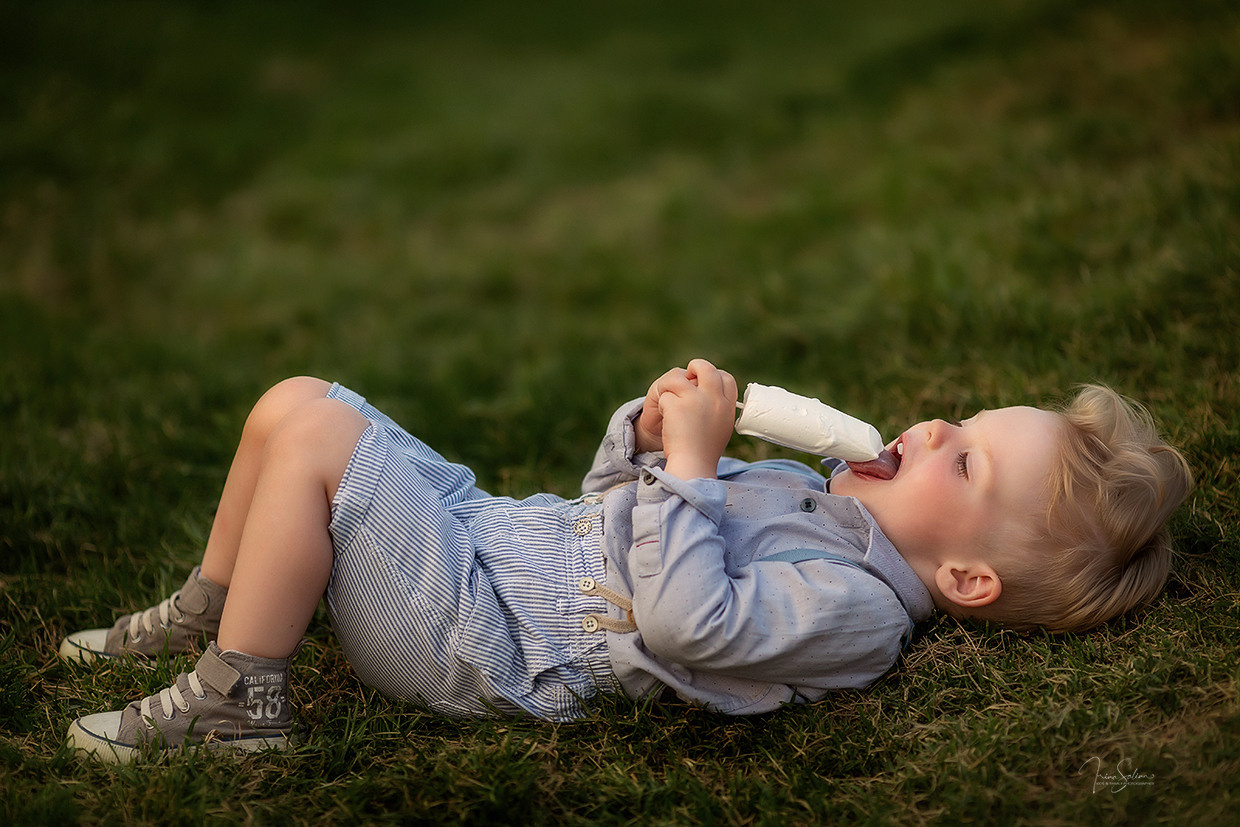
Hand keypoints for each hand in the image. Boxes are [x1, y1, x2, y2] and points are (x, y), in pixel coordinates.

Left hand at [637, 359, 736, 479]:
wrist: (693, 465)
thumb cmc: (705, 451)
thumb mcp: (721, 427)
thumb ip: (718, 407)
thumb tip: (709, 390)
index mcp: (727, 405)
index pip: (726, 378)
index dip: (714, 376)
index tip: (704, 382)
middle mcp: (714, 398)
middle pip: (705, 367)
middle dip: (694, 367)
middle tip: (685, 376)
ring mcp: (695, 399)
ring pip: (677, 378)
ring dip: (670, 387)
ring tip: (669, 403)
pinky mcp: (676, 405)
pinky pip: (664, 396)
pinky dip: (662, 407)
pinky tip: (666, 421)